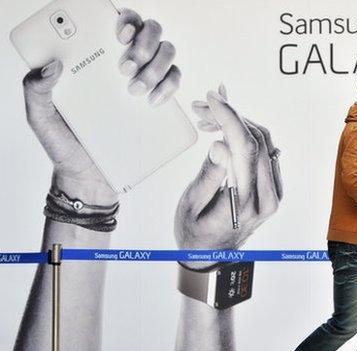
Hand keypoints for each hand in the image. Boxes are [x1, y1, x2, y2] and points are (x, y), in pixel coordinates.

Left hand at [21, 9, 179, 201]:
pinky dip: (170, 86)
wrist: (89, 180)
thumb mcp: (41, 117)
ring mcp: (147, 81)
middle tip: (124, 68)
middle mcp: (126, 64)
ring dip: (156, 66)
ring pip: (167, 53)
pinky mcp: (161, 103)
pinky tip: (154, 101)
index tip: (117, 35)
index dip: (126, 19)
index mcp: (97, 58)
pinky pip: (176, 82)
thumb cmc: (65, 144)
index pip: (119, 23)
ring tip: (135, 91)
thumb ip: (35, 90)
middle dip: (144, 43)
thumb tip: (51, 65)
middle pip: (150, 32)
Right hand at [175, 85, 282, 256]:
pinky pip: (264, 151)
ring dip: (237, 122)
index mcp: (246, 204)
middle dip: (229, 115)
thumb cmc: (194, 233)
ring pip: (263, 142)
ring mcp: (274, 193)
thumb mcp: (191, 206)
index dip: (230, 117)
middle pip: (257, 140)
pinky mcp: (273, 187)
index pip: (246, 149)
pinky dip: (245, 134)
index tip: (212, 98)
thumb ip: (208, 176)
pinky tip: (223, 128)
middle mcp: (267, 198)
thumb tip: (221, 144)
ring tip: (206, 117)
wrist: (211, 256)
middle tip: (202, 106)